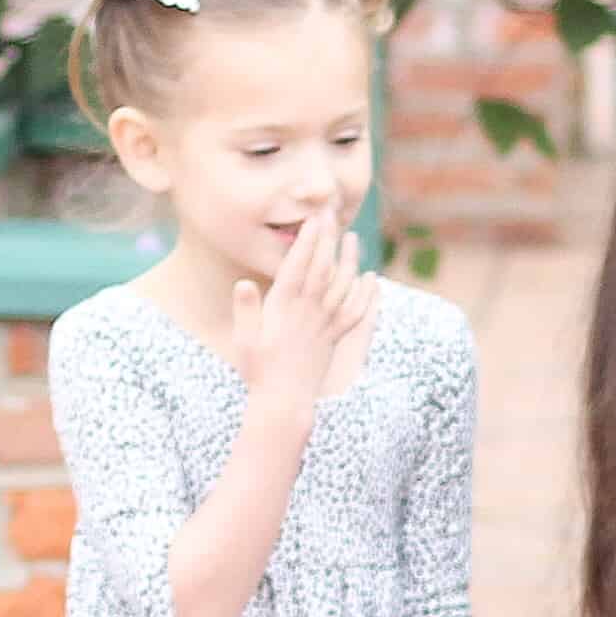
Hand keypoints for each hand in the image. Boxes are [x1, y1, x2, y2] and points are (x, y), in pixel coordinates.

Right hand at [229, 203, 371, 416]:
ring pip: (342, 286)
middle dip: (328, 239)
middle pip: (323, 268)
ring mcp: (324, 325)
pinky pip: (355, 313)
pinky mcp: (334, 338)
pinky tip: (372, 280)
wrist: (284, 403)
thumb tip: (243, 283)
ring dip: (349, 260)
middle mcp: (308, 313)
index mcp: (283, 309)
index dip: (307, 240)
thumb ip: (245, 311)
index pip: (298, 267)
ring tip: (352, 237)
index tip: (313, 218)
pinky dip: (366, 296)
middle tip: (332, 213)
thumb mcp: (244, 341)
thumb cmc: (258, 371)